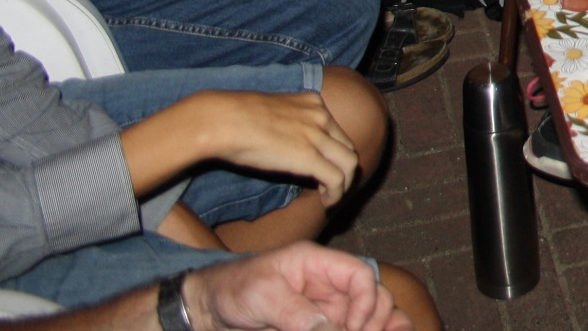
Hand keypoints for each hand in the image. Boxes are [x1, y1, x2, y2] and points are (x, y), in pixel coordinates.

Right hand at [184, 90, 362, 205]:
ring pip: (349, 163)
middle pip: (348, 147)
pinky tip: (326, 202)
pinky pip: (336, 178)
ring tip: (330, 198)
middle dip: (345, 169)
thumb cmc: (235, 118)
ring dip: (344, 185)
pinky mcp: (309, 157)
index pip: (337, 131)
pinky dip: (336, 193)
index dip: (335, 154)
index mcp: (312, 102)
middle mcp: (321, 115)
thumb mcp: (272, 114)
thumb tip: (287, 144)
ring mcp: (317, 135)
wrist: (222, 120)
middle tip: (331, 187)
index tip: (325, 169)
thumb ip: (287, 125)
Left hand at [189, 243, 408, 330]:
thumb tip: (330, 330)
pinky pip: (350, 327)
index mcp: (318, 263)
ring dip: (379, 326)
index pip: (360, 274)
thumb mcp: (262, 296)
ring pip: (369, 315)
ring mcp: (327, 308)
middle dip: (377, 318)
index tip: (353, 328)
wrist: (208, 309)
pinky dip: (364, 330)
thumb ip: (296, 313)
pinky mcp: (320, 326)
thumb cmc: (232, 290)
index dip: (365, 301)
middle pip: (373, 295)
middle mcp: (329, 284)